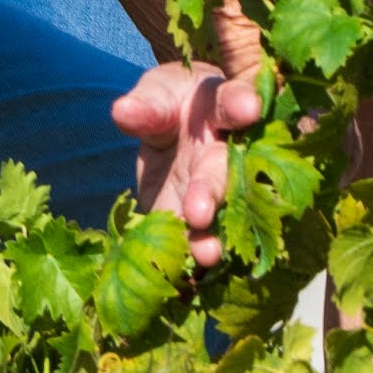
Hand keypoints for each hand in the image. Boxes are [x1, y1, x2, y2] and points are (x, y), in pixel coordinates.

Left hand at [118, 59, 262, 263]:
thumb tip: (123, 112)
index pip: (232, 102)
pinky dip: (194, 258)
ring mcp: (220, 189)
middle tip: (200, 213)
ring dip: (210, 235)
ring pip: (219, 212)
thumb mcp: (158, 94)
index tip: (249, 108)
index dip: (241, 105)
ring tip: (205, 256)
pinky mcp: (203, 219)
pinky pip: (200, 238)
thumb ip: (146, 105)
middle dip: (213, 192)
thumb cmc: (171, 102)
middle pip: (225, 170)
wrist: (173, 131)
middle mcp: (229, 152)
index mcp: (222, 108)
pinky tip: (189, 278)